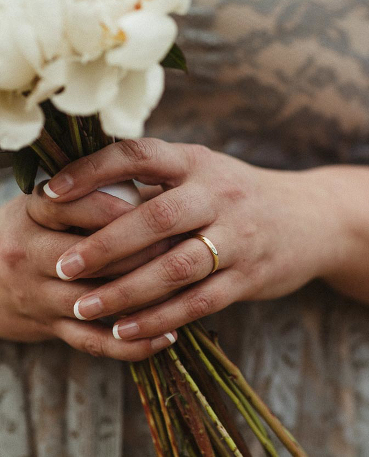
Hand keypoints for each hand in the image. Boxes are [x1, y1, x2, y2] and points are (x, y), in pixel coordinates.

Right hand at [0, 191, 177, 358]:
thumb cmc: (43, 226)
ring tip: (185, 290)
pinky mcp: (50, 328)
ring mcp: (38, 295)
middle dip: (140, 253)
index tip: (158, 206)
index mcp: (33, 213)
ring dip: (142, 299)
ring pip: (94, 301)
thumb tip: (160, 179)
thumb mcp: (56, 198)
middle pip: (87, 258)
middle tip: (183, 247)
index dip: (117, 209)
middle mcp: (28, 253)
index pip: (72, 207)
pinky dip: (133, 344)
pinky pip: (93, 342)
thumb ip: (98, 187)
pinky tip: (168, 336)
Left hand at [44, 138, 341, 340]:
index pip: (140, 155)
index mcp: (199, 162)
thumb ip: (155, 183)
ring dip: (127, 291)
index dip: (92, 171)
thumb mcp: (206, 173)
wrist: (313, 219)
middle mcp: (220, 195)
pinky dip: (161, 318)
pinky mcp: (250, 275)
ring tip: (86, 308)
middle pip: (157, 218)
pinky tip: (128, 329)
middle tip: (63, 267)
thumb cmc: (242, 196)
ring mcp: (239, 237)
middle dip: (104, 245)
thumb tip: (81, 194)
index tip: (51, 193)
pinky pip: (200, 301)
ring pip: (177, 267)